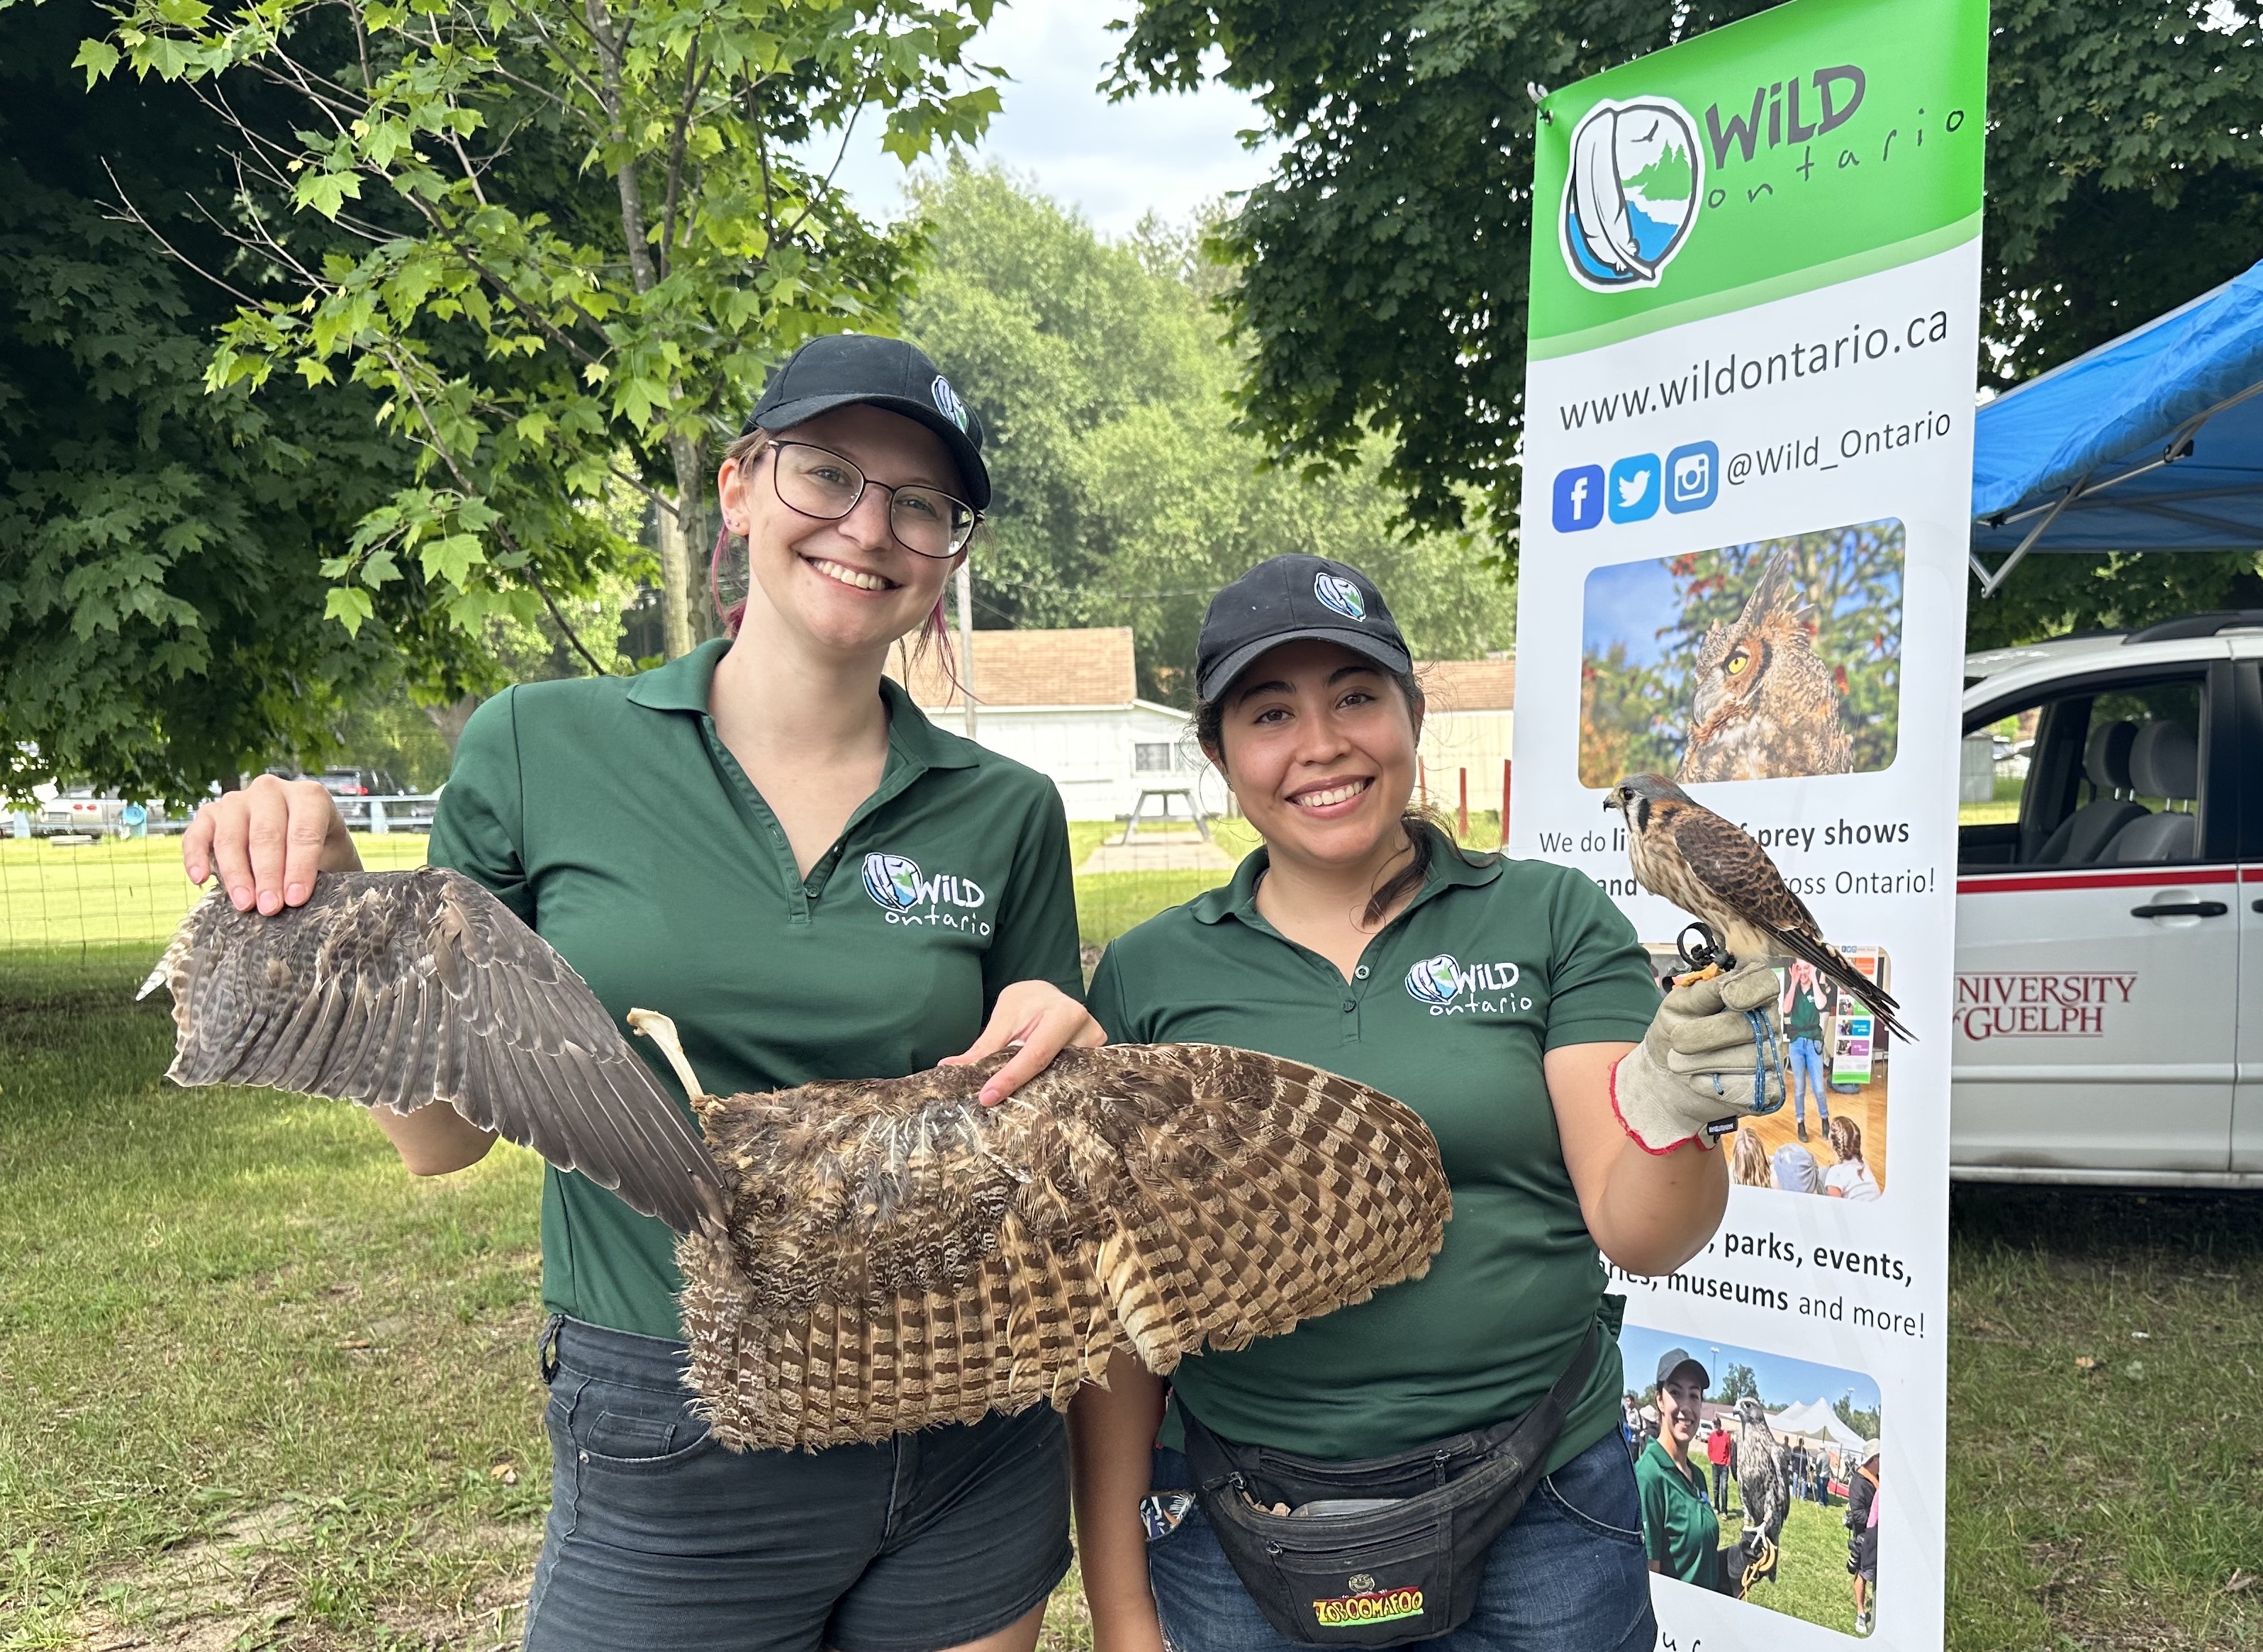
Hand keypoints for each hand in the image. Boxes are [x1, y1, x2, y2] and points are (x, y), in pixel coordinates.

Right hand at [183, 774, 360, 913]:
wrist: (301, 840)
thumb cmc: (322, 851)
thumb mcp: (335, 857)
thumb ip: (324, 873)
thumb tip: (302, 900)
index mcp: (310, 796)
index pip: (303, 831)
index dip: (299, 867)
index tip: (296, 898)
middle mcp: (271, 790)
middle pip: (265, 835)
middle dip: (268, 875)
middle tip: (270, 908)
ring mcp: (238, 799)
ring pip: (231, 836)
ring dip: (236, 874)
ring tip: (245, 905)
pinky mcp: (210, 813)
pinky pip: (197, 834)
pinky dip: (195, 856)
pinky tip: (200, 879)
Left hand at [941, 980, 1104, 1105]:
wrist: (1051, 998)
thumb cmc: (1028, 1003)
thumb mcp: (1005, 1017)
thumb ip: (984, 1046)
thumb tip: (949, 1068)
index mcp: (1066, 1015)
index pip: (1035, 1055)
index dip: (1010, 1078)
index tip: (986, 1097)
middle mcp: (1088, 1035)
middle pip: (1052, 1075)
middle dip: (1023, 1093)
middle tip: (994, 1109)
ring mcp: (1096, 1053)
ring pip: (1063, 1085)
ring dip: (1037, 1096)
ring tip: (1012, 1107)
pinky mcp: (1096, 1065)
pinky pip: (1071, 1086)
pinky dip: (1050, 1093)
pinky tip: (1033, 1102)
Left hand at [1609, 960, 1786, 1153]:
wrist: (1667, 1073)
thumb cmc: (1677, 1029)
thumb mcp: (1679, 1005)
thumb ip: (1704, 993)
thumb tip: (1729, 988)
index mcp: (1749, 990)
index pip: (1765, 982)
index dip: (1751, 988)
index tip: (1728, 996)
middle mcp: (1768, 1021)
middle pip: (1753, 1026)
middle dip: (1709, 1035)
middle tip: (1677, 1041)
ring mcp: (1772, 1054)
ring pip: (1752, 1059)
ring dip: (1706, 1062)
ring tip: (1678, 1062)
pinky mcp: (1769, 1088)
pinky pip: (1754, 1088)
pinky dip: (1718, 1086)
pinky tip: (1696, 1080)